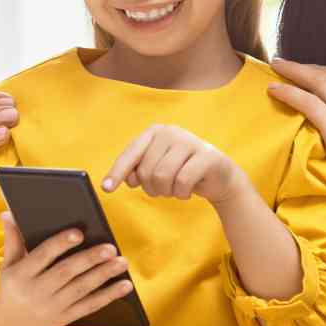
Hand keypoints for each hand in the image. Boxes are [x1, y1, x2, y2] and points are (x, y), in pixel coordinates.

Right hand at [0, 213, 134, 325]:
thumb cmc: (14, 287)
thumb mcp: (8, 265)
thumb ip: (12, 239)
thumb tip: (8, 212)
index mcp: (22, 274)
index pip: (42, 256)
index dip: (61, 244)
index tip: (79, 232)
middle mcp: (37, 291)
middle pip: (66, 273)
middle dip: (90, 259)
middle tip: (111, 247)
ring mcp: (52, 306)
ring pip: (81, 289)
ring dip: (104, 275)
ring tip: (122, 262)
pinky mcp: (66, 317)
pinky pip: (89, 306)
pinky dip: (109, 296)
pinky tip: (125, 285)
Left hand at [101, 124, 249, 205]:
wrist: (219, 176)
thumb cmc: (182, 171)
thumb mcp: (157, 169)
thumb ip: (139, 171)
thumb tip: (128, 178)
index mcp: (154, 132)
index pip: (131, 154)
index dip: (117, 172)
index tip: (106, 189)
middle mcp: (170, 132)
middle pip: (147, 171)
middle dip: (152, 188)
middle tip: (163, 189)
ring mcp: (189, 141)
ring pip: (163, 178)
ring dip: (167, 192)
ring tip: (175, 189)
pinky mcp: (206, 155)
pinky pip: (182, 183)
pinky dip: (181, 194)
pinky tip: (187, 191)